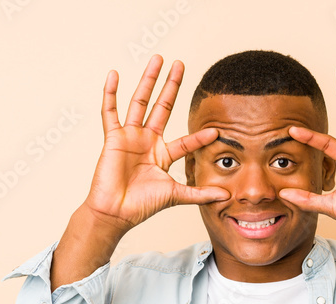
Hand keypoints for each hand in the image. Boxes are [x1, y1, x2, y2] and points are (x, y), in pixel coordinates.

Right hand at [83, 54, 229, 233]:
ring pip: (140, 102)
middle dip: (171, 86)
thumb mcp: (175, 196)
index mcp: (162, 155)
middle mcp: (147, 141)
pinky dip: (110, 94)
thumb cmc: (141, 206)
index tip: (216, 129)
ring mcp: (130, 137)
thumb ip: (199, 194)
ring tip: (158, 59)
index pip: (185, 141)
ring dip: (149, 80)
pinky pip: (110, 112)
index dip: (200, 136)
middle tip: (180, 65)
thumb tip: (225, 196)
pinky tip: (114, 74)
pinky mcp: (113, 138)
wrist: (116, 213)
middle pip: (162, 107)